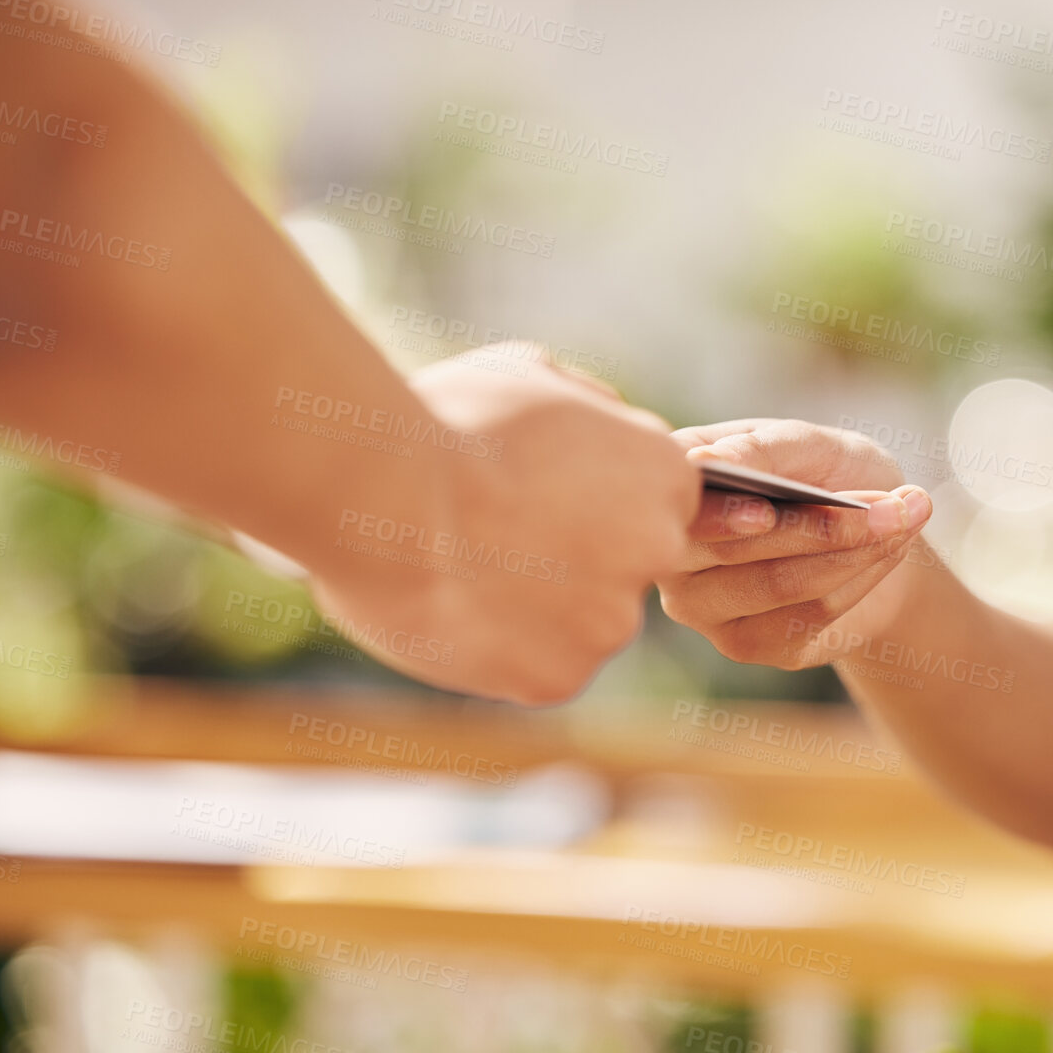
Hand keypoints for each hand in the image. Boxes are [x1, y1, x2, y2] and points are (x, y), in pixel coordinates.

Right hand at [304, 349, 698, 702]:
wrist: (388, 496)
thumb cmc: (453, 422)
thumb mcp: (533, 376)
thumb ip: (589, 408)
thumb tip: (601, 422)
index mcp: (665, 475)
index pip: (656, 499)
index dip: (596, 497)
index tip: (542, 493)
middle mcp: (656, 552)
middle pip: (626, 565)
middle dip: (576, 556)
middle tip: (503, 535)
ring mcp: (611, 622)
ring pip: (582, 621)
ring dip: (539, 606)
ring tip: (468, 569)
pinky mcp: (560, 677)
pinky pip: (537, 664)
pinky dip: (502, 649)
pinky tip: (459, 610)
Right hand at [657, 419, 934, 667]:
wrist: (875, 532)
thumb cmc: (831, 474)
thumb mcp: (811, 444)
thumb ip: (764, 448)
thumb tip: (702, 460)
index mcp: (678, 488)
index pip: (681, 506)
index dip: (721, 514)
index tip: (766, 511)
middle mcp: (673, 552)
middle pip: (733, 551)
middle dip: (822, 526)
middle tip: (897, 502)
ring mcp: (703, 606)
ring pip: (778, 585)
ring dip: (856, 550)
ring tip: (906, 515)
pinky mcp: (746, 644)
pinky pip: (809, 615)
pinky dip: (861, 577)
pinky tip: (890, 549)